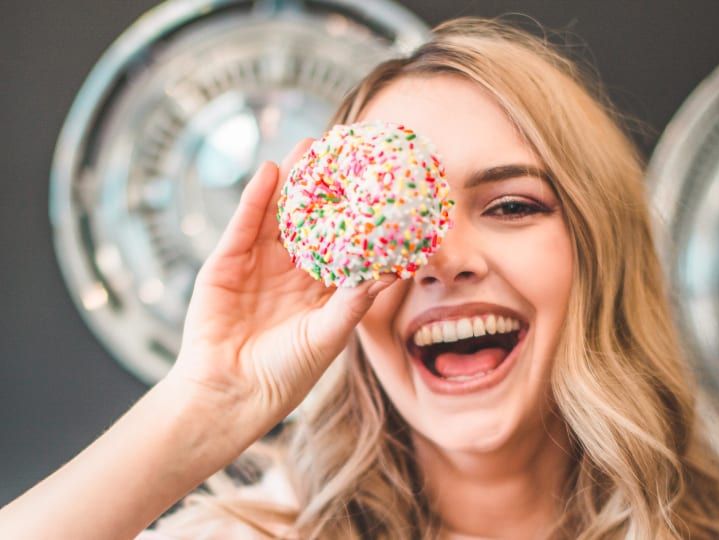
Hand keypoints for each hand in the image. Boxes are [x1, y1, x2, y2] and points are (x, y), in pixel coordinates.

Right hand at [167, 138, 395, 437]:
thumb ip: (354, 302)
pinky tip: (270, 172)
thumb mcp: (327, 336)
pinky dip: (255, 198)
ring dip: (293, 181)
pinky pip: (243, 225)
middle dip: (326, 187)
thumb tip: (393, 273)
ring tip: (310, 147)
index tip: (377, 185)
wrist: (229, 394)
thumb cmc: (285, 375)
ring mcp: (258, 264)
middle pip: (311, 219)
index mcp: (320, 289)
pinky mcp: (226, 262)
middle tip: (345, 150)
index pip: (343, 242)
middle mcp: (291, 271)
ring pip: (278, 214)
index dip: (357, 215)